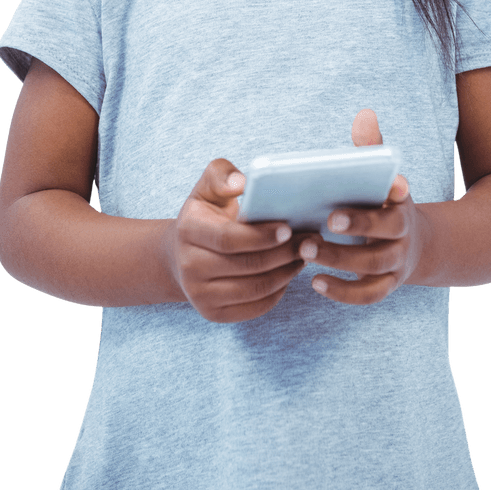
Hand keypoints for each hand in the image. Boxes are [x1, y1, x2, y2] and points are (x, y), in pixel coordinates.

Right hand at [166, 159, 306, 322]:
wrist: (180, 255)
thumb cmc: (205, 215)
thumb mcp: (207, 188)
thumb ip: (222, 174)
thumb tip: (242, 183)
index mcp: (188, 230)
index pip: (229, 238)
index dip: (261, 236)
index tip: (288, 228)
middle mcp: (189, 266)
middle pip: (247, 265)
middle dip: (284, 254)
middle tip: (310, 242)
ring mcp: (199, 295)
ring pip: (255, 289)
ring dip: (286, 273)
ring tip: (304, 255)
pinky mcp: (212, 315)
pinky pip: (255, 307)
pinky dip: (278, 291)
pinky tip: (288, 273)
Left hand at [297, 109, 425, 304]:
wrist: (419, 244)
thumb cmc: (386, 204)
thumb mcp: (384, 178)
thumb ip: (372, 150)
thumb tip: (364, 114)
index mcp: (400, 207)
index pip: (395, 204)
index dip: (377, 205)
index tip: (341, 208)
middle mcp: (402, 237)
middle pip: (383, 239)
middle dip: (352, 233)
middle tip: (316, 228)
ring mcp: (396, 265)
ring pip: (372, 269)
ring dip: (339, 262)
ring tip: (306, 251)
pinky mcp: (385, 286)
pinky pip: (368, 295)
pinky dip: (343, 293)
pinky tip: (315, 282)